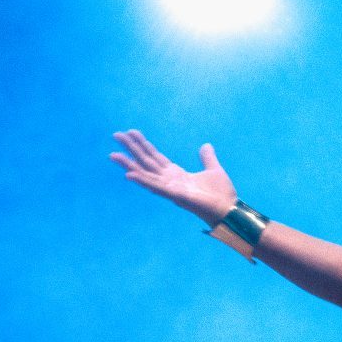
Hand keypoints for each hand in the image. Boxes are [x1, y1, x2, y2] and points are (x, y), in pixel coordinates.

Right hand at [110, 132, 238, 226]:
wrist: (229, 210)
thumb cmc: (221, 194)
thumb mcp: (213, 169)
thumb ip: (207, 158)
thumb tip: (205, 145)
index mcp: (176, 174)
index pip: (155, 156)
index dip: (143, 144)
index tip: (131, 132)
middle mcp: (168, 180)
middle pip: (145, 161)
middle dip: (131, 148)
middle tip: (116, 135)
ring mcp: (169, 188)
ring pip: (144, 173)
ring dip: (128, 164)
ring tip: (113, 154)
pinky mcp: (174, 195)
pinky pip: (155, 186)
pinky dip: (142, 180)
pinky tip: (129, 175)